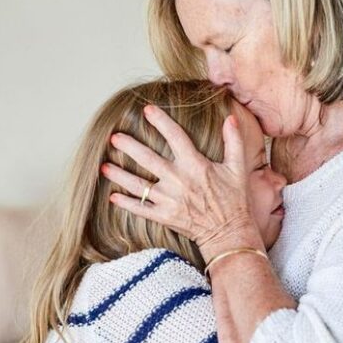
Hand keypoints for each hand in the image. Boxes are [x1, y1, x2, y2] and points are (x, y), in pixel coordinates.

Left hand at [102, 105, 259, 255]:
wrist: (229, 233)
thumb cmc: (234, 200)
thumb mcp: (238, 168)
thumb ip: (233, 141)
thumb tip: (231, 118)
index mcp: (195, 165)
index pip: (174, 136)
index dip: (160, 121)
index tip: (147, 110)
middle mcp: (178, 180)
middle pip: (147, 158)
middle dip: (129, 146)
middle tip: (114, 137)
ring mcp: (169, 199)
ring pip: (138, 184)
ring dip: (119, 174)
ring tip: (104, 166)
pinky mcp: (164, 216)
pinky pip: (140, 208)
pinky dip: (125, 203)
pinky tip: (113, 196)